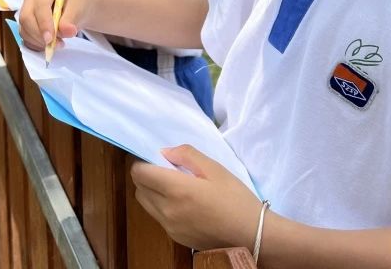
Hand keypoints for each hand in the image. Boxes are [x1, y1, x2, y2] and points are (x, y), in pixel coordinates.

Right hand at [19, 0, 88, 51]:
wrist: (75, 12)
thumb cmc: (76, 6)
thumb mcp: (79, 8)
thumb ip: (72, 18)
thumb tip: (66, 30)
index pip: (40, 5)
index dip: (44, 22)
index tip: (51, 38)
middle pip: (26, 18)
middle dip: (39, 34)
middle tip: (55, 44)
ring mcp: (26, 12)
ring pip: (24, 30)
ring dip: (40, 41)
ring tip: (58, 43)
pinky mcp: (25, 25)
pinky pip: (26, 38)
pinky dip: (37, 45)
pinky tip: (50, 44)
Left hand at [130, 145, 261, 250]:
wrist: (251, 235)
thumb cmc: (235, 199)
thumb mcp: (215, 169)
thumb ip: (187, 155)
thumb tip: (165, 152)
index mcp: (177, 190)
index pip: (140, 173)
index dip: (143, 162)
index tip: (157, 158)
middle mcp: (167, 210)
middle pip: (139, 188)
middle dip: (146, 175)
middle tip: (165, 169)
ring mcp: (169, 227)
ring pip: (145, 203)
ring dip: (151, 191)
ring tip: (173, 186)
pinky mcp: (175, 237)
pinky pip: (158, 217)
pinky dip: (161, 206)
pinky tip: (182, 203)